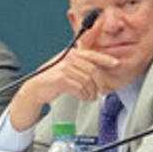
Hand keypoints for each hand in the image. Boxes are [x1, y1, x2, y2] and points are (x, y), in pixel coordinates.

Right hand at [4, 41, 119, 130]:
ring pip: (87, 81)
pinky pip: (79, 88)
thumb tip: (99, 72)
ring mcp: (64, 68)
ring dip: (91, 92)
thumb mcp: (67, 68)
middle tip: (101, 91)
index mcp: (72, 54)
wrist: (36, 89)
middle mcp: (68, 58)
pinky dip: (84, 95)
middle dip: (100, 83)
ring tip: (91, 97)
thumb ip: (81, 66)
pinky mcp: (61, 79)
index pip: (92, 54)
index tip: (116, 63)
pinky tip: (84, 97)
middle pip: (93, 70)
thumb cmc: (52, 80)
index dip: (106, 59)